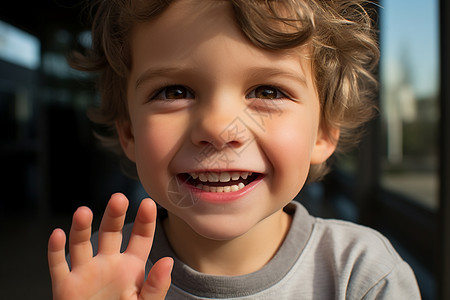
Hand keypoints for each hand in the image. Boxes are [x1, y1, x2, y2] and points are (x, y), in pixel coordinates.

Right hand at [48, 193, 172, 299]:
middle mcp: (108, 264)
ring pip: (81, 244)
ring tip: (83, 212)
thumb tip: (168, 262)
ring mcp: (86, 273)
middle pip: (111, 233)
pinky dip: (56, 251)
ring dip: (81, 227)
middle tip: (119, 198)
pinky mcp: (65, 287)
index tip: (149, 204)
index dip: (145, 221)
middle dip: (114, 215)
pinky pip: (58, 266)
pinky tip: (58, 235)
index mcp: (131, 267)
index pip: (140, 238)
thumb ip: (156, 286)